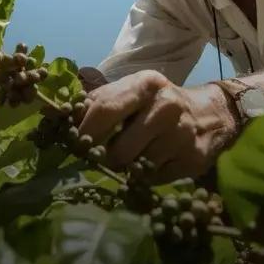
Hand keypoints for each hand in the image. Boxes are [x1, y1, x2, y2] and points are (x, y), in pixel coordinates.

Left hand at [76, 69, 238, 182]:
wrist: (210, 115)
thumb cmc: (156, 105)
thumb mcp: (130, 92)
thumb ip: (95, 102)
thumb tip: (53, 115)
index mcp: (145, 84)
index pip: (103, 109)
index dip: (84, 132)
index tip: (76, 145)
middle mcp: (166, 106)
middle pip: (119, 149)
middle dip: (105, 159)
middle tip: (101, 158)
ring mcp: (182, 134)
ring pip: (136, 167)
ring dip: (128, 167)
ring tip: (133, 156)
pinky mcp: (192, 159)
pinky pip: (154, 179)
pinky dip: (148, 176)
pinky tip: (154, 161)